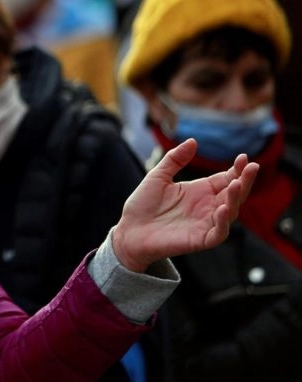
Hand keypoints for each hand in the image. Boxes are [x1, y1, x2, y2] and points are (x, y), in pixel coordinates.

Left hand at [112, 139, 258, 272]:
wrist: (129, 230)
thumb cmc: (143, 205)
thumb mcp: (158, 176)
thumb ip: (175, 159)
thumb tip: (193, 141)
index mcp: (201, 191)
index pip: (226, 178)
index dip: (237, 170)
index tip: (243, 157)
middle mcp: (207, 207)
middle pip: (234, 194)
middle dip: (244, 181)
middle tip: (251, 167)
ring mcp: (206, 224)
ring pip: (230, 212)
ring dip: (235, 199)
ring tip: (236, 184)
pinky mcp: (200, 240)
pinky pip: (218, 233)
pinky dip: (223, 222)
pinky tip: (222, 209)